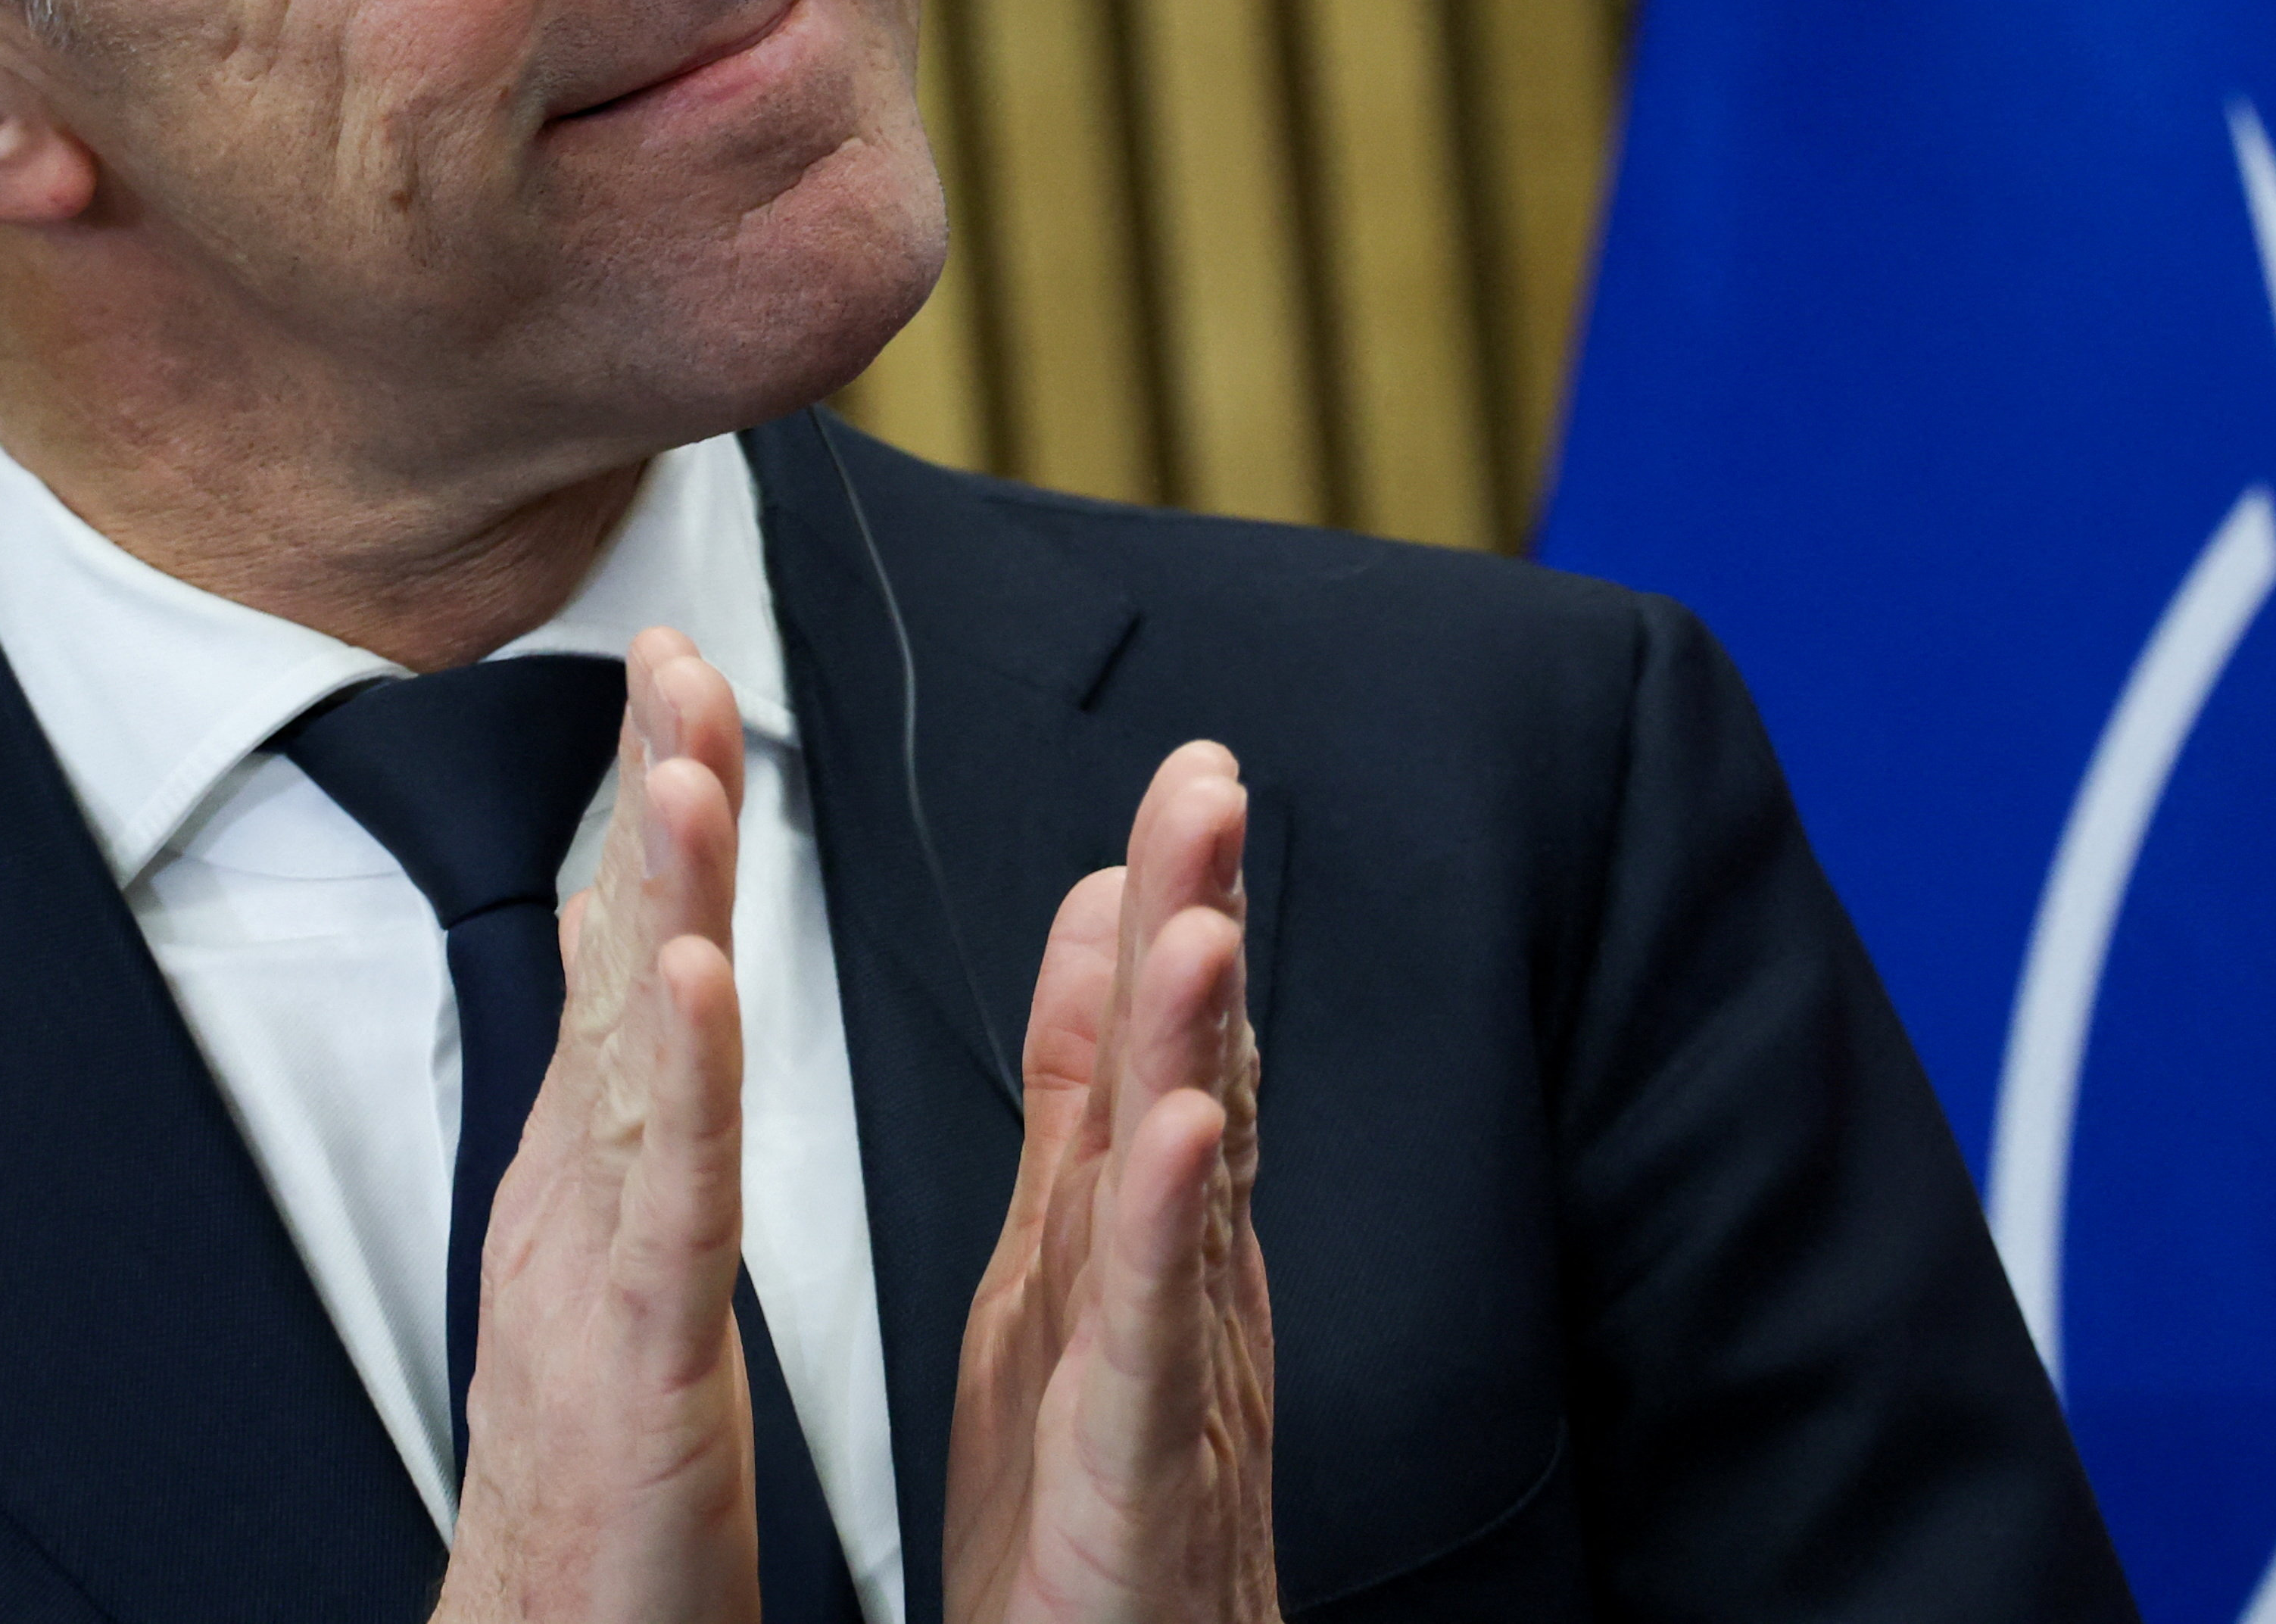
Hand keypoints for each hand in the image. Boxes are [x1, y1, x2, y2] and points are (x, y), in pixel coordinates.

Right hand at [429, 628, 760, 1623]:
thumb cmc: (602, 1494)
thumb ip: (634, 1121)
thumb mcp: (622, 1272)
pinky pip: (670, 1205)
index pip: (632, 950)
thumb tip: (631, 975)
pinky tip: (688, 974)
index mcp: (599, 1181)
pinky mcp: (640, 1364)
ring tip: (678, 758)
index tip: (677, 664)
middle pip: (617, 961)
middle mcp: (577, 1201)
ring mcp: (596, 1274)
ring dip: (658, 898)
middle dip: (647, 795)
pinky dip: (680, 1083)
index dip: (654, 803)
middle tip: (668, 643)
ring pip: (635, 1054)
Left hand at [948, 741, 1279, 1623]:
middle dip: (1206, 924)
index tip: (1186, 770)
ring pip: (1191, 1188)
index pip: (1170, 1039)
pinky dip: (1168, 1237)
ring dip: (1202, 1047)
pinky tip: (1182, 1139)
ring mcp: (1176, 1377)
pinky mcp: (1140, 1474)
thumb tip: (1108, 923)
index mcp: (1139, 1231)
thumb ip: (1087, 1093)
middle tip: (1209, 784)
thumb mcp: (1066, 1263)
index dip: (1180, 900)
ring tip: (1200, 919)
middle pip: (1201, 1077)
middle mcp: (1182, 1285)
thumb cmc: (1085, 1506)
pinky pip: (1154, 1342)